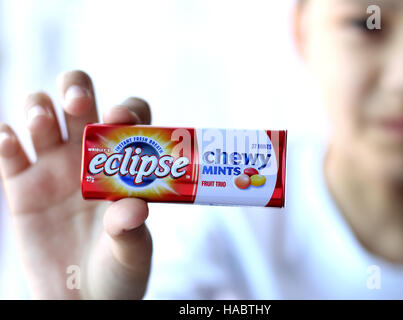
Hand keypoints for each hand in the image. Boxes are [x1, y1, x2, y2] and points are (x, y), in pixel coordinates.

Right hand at [0, 71, 152, 298]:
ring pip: (40, 115)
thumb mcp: (132, 254)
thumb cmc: (118, 273)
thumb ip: (131, 230)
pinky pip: (7, 151)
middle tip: (76, 102)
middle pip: (79, 101)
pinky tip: (9, 141)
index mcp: (122, 164)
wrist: (81, 299)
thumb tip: (134, 208)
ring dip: (39, 107)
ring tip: (43, 123)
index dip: (125, 109)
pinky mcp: (21, 187)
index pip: (127, 118)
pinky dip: (3, 137)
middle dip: (76, 88)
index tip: (118, 118)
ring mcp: (52, 168)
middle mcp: (87, 157)